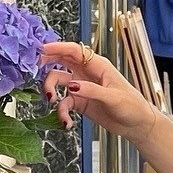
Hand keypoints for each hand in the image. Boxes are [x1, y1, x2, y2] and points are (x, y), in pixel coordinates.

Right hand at [40, 41, 156, 144]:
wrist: (137, 125)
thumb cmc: (132, 106)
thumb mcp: (113, 97)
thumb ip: (92, 91)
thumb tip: (72, 86)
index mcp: (98, 65)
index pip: (74, 50)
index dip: (57, 47)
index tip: (41, 50)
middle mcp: (87, 73)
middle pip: (61, 61)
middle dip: (46, 64)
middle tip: (34, 69)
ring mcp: (82, 87)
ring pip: (58, 82)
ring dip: (51, 91)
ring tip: (53, 102)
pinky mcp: (80, 102)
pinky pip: (63, 103)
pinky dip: (61, 112)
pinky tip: (66, 122)